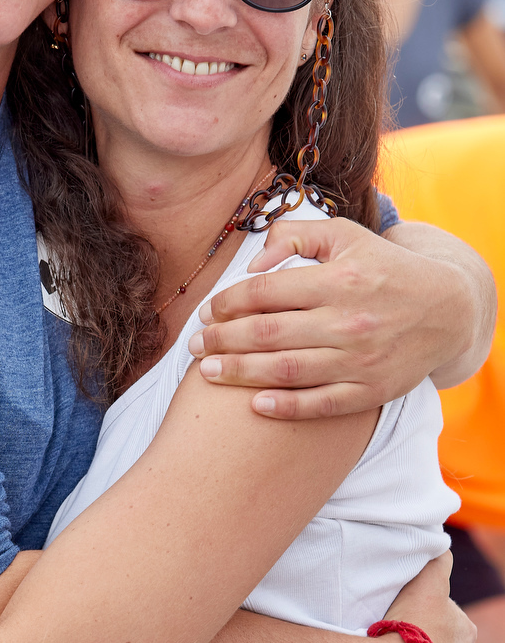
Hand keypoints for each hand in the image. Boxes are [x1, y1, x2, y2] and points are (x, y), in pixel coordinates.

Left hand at [188, 215, 481, 419]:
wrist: (448, 310)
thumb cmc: (383, 269)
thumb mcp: (345, 235)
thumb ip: (295, 236)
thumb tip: (254, 263)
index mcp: (338, 280)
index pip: (265, 293)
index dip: (227, 303)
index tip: (208, 311)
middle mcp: (348, 321)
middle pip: (266, 334)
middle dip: (221, 340)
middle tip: (194, 346)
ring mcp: (359, 360)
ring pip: (285, 371)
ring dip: (239, 373)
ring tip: (208, 372)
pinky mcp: (370, 390)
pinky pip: (320, 403)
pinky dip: (285, 406)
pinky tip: (255, 404)